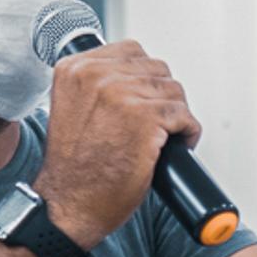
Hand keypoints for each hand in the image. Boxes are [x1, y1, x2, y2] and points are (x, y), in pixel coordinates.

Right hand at [33, 41, 199, 246]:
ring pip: (173, 91)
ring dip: (176, 115)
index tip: (143, 100)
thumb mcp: (73, 108)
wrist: (69, 205)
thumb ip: (96, 85)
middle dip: (162, 96)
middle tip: (157, 123)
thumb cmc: (74, 168)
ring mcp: (121, 95)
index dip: (144, 78)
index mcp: (74, 68)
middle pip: (156, 69)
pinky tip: (176, 146)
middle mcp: (95, 76)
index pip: (131, 51)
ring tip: (166, 136)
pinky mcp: (145, 119)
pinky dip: (188, 132)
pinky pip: (184, 116)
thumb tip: (136, 76)